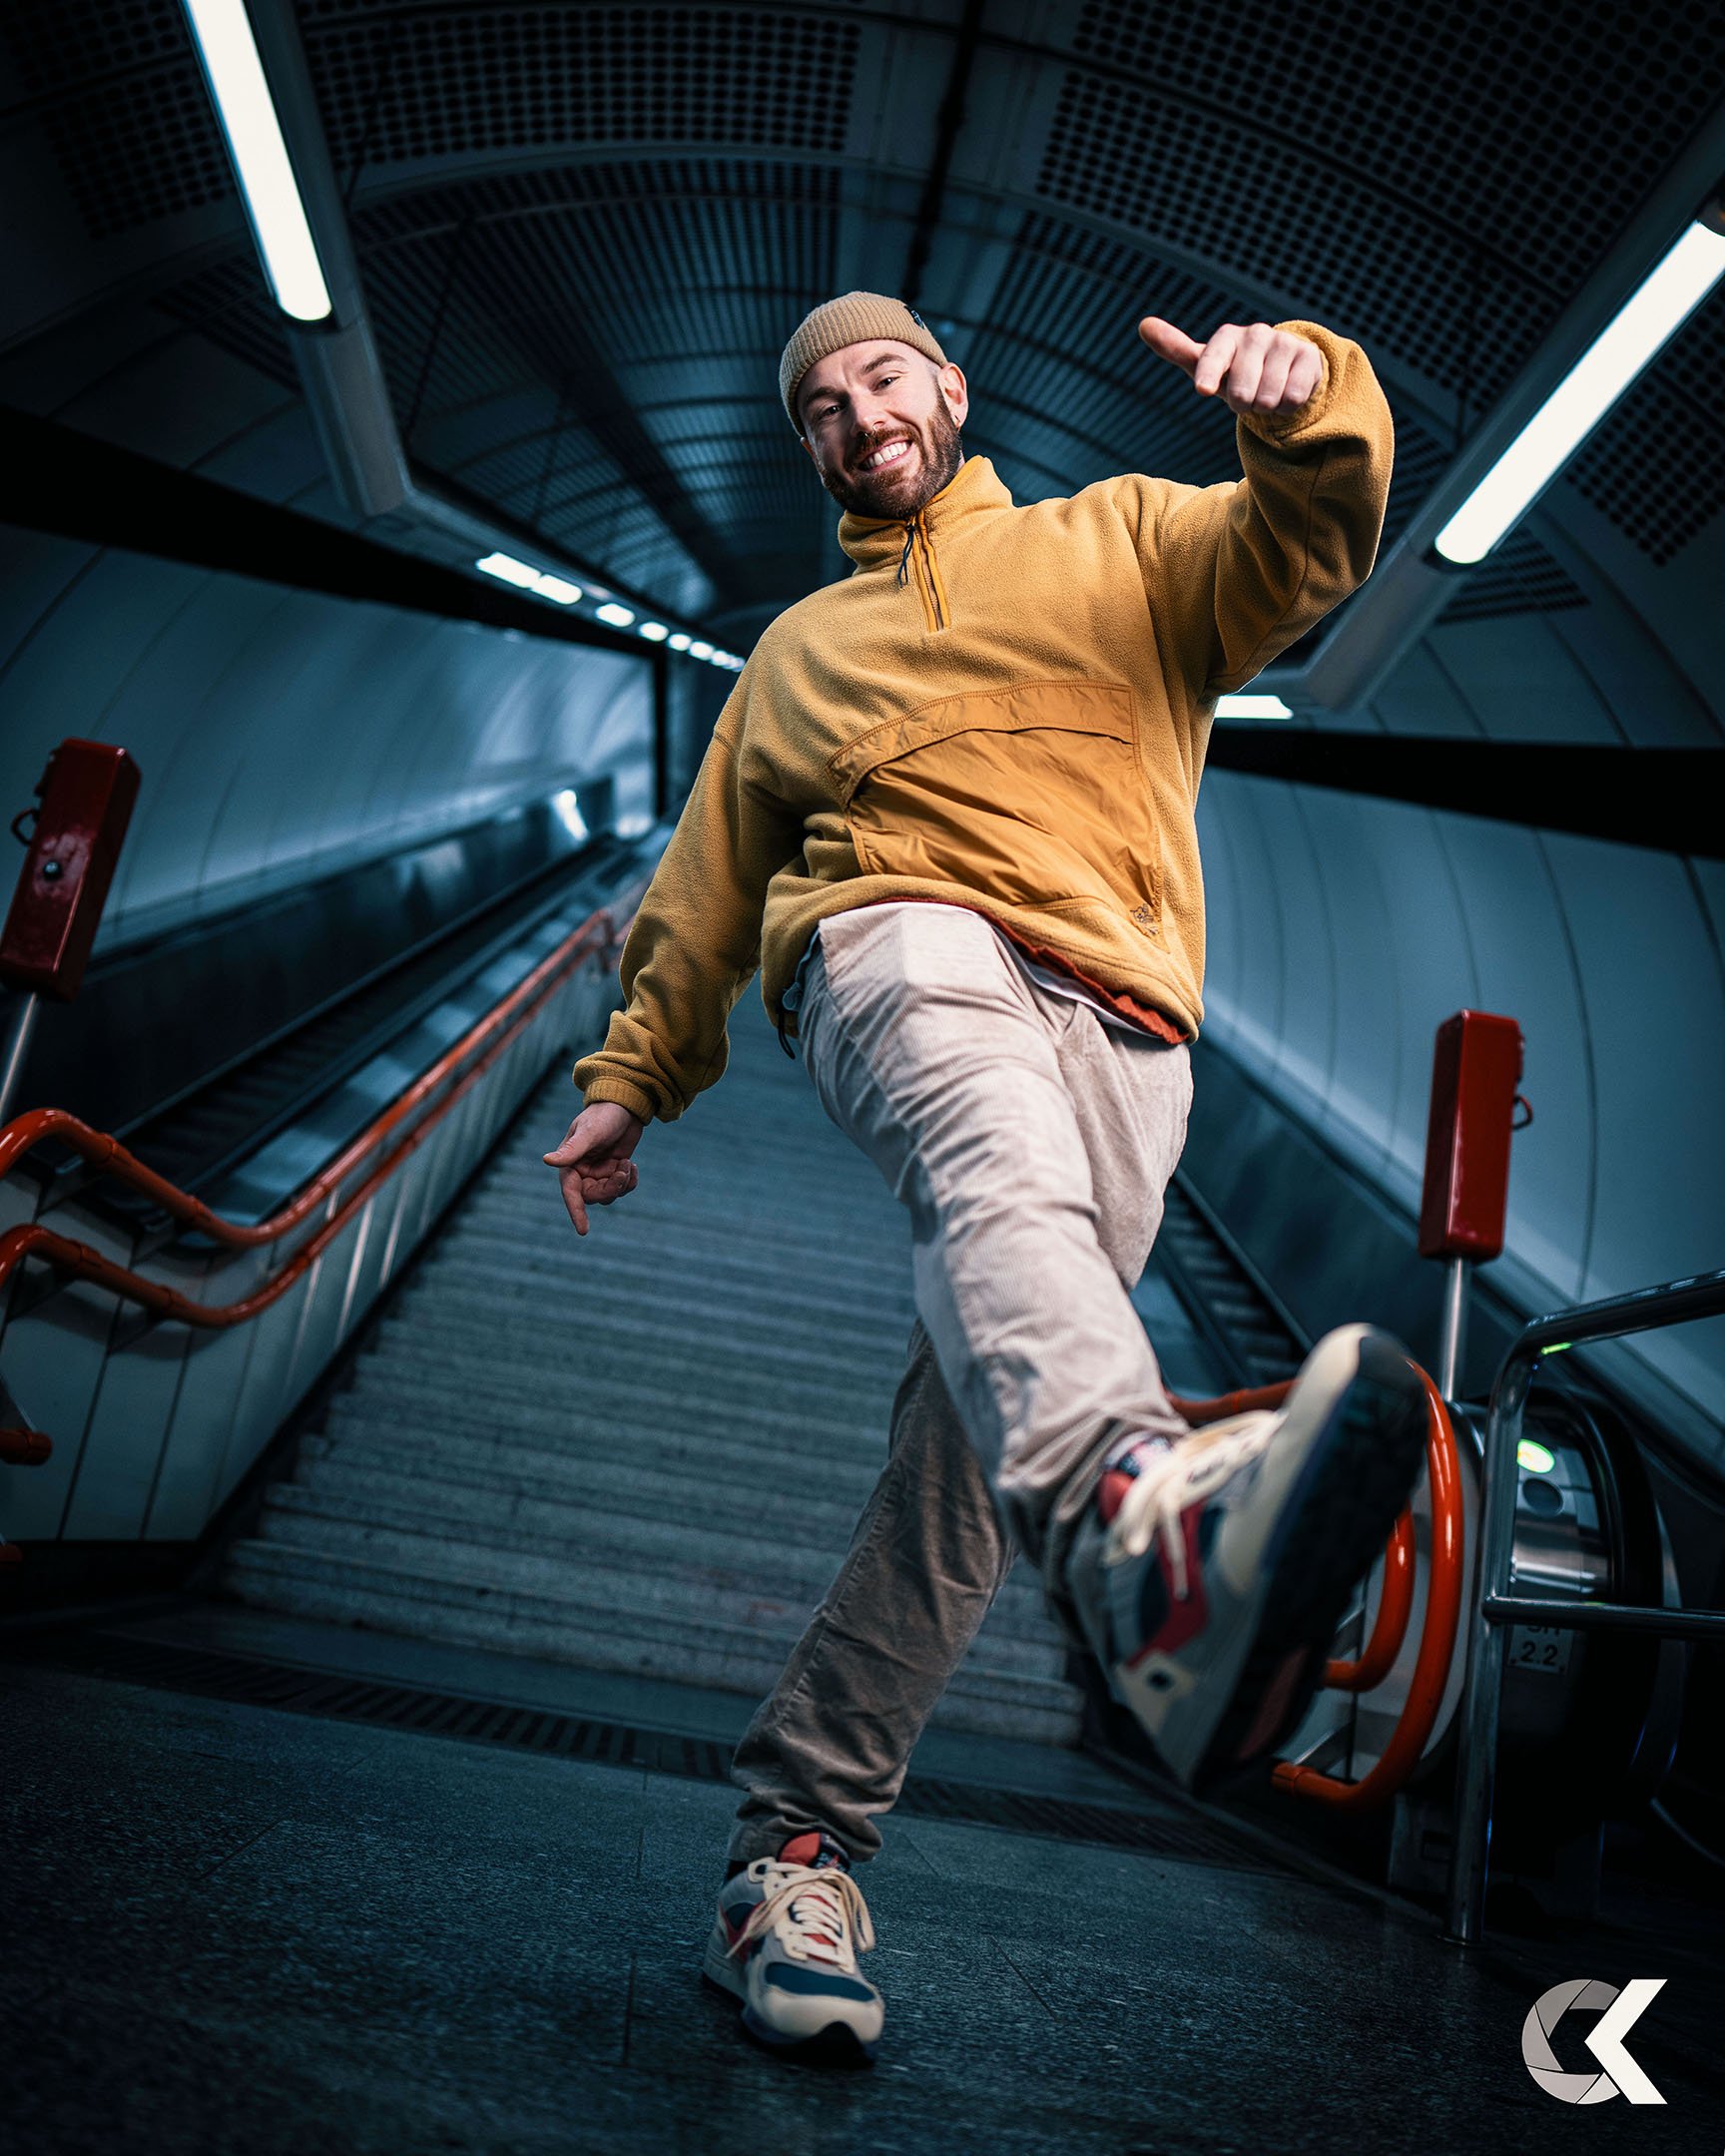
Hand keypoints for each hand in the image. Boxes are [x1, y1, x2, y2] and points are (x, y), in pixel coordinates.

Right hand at [543, 1101, 643, 1234]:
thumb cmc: (603, 1115)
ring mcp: (598, 1173)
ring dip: (622, 1183)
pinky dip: (629, 1180)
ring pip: (609, 1195)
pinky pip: (621, 1188)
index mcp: (570, 1164)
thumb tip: (547, 1161)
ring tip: (627, 1164)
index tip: (583, 1231)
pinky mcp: (613, 1171)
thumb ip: (571, 1150)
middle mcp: (582, 1172)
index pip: (571, 1194)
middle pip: (594, 1197)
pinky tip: (631, 1164)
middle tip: (623, 1169)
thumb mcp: (589, 1132)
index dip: (576, 1213)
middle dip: (611, 1188)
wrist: (624, 1105)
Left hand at [1138, 317, 1322, 418]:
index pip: (1214, 355)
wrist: (1281, 370)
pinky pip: (1291, 398)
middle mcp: (1256, 334)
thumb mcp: (1204, 365)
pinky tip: (1284, 392)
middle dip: (1243, 404)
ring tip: (1265, 393)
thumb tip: (1143, 324)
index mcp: (1227, 337)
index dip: (1210, 373)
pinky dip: (1285, 406)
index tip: (1204, 390)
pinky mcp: (1308, 356)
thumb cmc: (1234, 371)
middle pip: (1242, 391)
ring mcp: (1284, 343)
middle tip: (1245, 396)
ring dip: (1265, 406)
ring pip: (1267, 397)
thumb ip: (1175, 348)